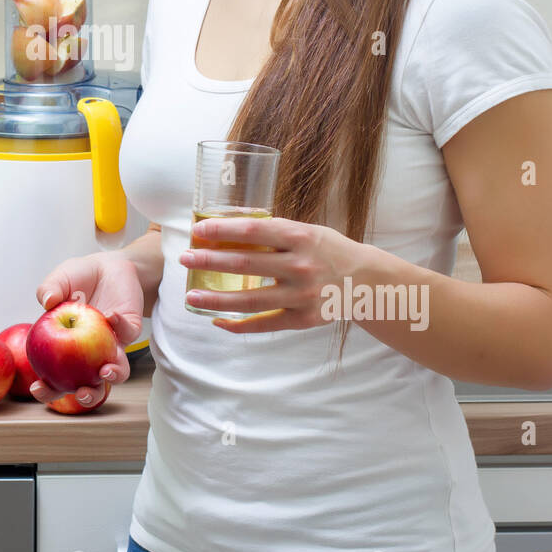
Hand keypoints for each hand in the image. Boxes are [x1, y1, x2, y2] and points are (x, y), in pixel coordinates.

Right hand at [31, 253, 144, 405]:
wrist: (106, 265)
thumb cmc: (77, 278)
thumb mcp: (58, 280)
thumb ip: (49, 288)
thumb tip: (46, 301)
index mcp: (65, 350)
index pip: (54, 379)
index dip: (46, 389)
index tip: (38, 388)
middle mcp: (90, 355)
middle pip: (89, 386)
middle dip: (86, 396)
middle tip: (81, 392)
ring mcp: (112, 345)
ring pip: (117, 371)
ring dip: (113, 376)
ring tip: (106, 370)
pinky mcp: (130, 329)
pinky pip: (128, 334)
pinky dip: (120, 326)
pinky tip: (111, 315)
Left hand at [179, 215, 369, 332]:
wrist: (366, 281)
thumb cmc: (328, 250)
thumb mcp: (306, 231)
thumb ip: (273, 231)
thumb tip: (228, 226)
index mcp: (300, 237)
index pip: (252, 231)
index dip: (222, 230)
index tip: (198, 230)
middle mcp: (300, 266)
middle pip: (245, 265)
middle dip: (210, 261)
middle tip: (185, 259)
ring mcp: (302, 295)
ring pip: (250, 300)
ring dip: (216, 299)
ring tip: (191, 296)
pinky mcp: (303, 319)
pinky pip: (264, 324)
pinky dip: (238, 325)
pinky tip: (216, 320)